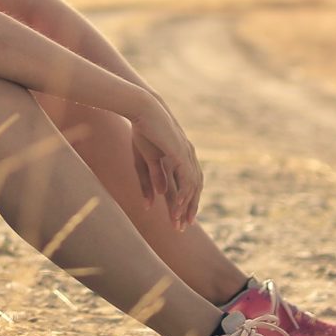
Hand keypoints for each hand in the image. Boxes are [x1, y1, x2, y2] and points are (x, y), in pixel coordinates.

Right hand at [127, 95, 202, 230]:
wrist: (143, 108)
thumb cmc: (142, 130)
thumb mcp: (144, 161)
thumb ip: (150, 181)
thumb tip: (153, 203)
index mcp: (180, 157)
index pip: (187, 185)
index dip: (184, 202)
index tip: (179, 219)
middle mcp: (188, 157)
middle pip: (193, 189)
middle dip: (188, 209)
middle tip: (183, 227)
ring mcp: (187, 155)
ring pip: (192, 187)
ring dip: (186, 206)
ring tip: (179, 222)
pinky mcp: (181, 153)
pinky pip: (186, 179)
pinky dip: (183, 194)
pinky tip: (178, 206)